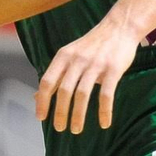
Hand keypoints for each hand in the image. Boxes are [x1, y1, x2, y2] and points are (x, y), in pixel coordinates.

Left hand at [35, 18, 141, 133]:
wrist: (120, 26)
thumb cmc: (93, 44)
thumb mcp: (70, 55)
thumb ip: (55, 75)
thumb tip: (35, 96)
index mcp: (64, 56)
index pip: (47, 81)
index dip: (42, 101)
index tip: (41, 118)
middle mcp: (77, 59)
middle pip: (64, 90)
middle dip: (60, 112)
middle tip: (59, 128)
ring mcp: (96, 64)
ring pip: (82, 94)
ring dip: (78, 115)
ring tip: (76, 129)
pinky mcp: (113, 69)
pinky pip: (106, 94)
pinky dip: (104, 111)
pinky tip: (104, 123)